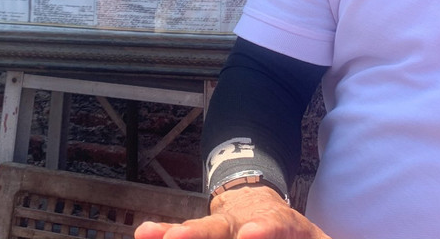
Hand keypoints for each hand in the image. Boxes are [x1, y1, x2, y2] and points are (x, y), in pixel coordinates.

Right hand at [135, 185, 330, 238]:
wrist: (264, 204)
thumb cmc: (294, 237)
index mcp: (286, 229)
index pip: (279, 229)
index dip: (267, 232)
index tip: (253, 235)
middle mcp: (251, 226)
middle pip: (229, 232)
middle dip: (208, 237)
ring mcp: (225, 228)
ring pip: (203, 231)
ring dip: (181, 235)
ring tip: (159, 238)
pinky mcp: (205, 234)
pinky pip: (182, 233)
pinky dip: (164, 232)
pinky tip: (145, 234)